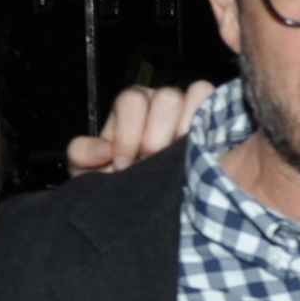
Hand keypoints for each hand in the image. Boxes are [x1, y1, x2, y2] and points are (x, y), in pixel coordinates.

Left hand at [66, 81, 213, 175]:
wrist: (141, 204)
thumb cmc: (118, 182)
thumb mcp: (89, 172)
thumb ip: (83, 154)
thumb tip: (101, 150)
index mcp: (130, 108)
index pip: (132, 101)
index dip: (127, 133)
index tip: (122, 164)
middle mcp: (160, 103)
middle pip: (166, 98)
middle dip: (157, 137)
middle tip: (151, 164)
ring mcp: (189, 109)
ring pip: (196, 96)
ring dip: (187, 131)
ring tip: (178, 161)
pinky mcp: (213, 121)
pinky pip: (216, 102)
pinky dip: (213, 123)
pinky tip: (200, 154)